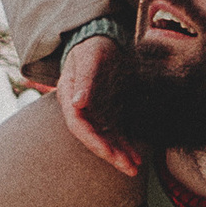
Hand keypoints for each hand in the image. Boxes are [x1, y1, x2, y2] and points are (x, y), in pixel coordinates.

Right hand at [55, 29, 140, 174]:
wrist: (100, 39)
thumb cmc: (92, 45)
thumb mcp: (89, 57)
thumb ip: (84, 79)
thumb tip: (78, 103)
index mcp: (69, 96)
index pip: (78, 126)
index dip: (93, 141)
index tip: (109, 153)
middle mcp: (79, 108)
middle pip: (92, 137)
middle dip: (110, 154)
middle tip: (128, 168)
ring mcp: (93, 112)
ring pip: (104, 137)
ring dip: (118, 154)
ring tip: (134, 168)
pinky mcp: (105, 111)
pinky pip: (114, 132)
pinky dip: (124, 145)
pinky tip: (136, 156)